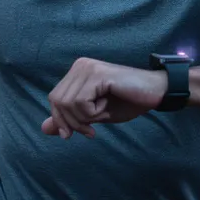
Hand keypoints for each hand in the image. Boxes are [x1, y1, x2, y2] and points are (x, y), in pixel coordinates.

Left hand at [43, 57, 167, 138]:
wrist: (155, 93)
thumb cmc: (128, 102)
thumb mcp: (94, 116)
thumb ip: (70, 119)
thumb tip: (44, 129)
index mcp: (77, 72)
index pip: (54, 99)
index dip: (61, 120)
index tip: (77, 133)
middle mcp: (79, 66)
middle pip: (57, 102)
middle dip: (72, 122)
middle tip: (90, 131)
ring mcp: (88, 68)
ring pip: (68, 103)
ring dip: (85, 118)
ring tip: (103, 112)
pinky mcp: (97, 74)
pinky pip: (81, 103)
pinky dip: (93, 112)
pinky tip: (107, 104)